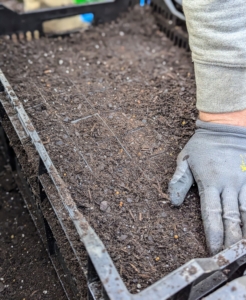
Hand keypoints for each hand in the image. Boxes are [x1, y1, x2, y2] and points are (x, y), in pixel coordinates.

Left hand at [169, 120, 245, 253]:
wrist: (226, 126)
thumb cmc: (203, 144)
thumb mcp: (185, 159)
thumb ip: (179, 180)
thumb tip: (174, 203)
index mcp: (210, 182)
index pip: (211, 213)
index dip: (213, 234)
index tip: (214, 251)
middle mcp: (228, 185)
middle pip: (231, 217)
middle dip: (232, 239)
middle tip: (233, 258)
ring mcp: (243, 181)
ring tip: (245, 248)